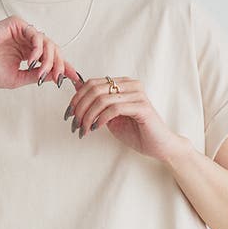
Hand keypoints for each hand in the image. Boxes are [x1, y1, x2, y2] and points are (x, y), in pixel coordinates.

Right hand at [0, 16, 80, 90]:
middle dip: (59, 65)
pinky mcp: (17, 24)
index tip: (75, 79)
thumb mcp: (17, 79)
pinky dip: (38, 48)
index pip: (50, 58)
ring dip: (48, 59)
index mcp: (27, 53)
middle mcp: (27, 41)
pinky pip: (36, 35)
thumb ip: (36, 75)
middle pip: (53, 50)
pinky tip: (32, 60)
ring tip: (41, 72)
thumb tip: (56, 77)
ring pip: (47, 42)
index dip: (64, 67)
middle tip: (58, 77)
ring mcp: (22, 32)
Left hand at [64, 74, 182, 161]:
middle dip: (79, 107)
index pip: (92, 83)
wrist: (158, 145)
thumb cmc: (136, 131)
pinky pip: (114, 108)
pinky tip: (96, 128)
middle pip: (95, 89)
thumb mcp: (109, 116)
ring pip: (102, 99)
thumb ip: (96, 103)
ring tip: (83, 129)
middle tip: (74, 124)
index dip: (76, 98)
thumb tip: (76, 89)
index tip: (68, 114)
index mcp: (123, 84)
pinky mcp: (142, 107)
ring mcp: (138, 94)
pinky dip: (100, 119)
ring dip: (87, 116)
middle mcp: (131, 85)